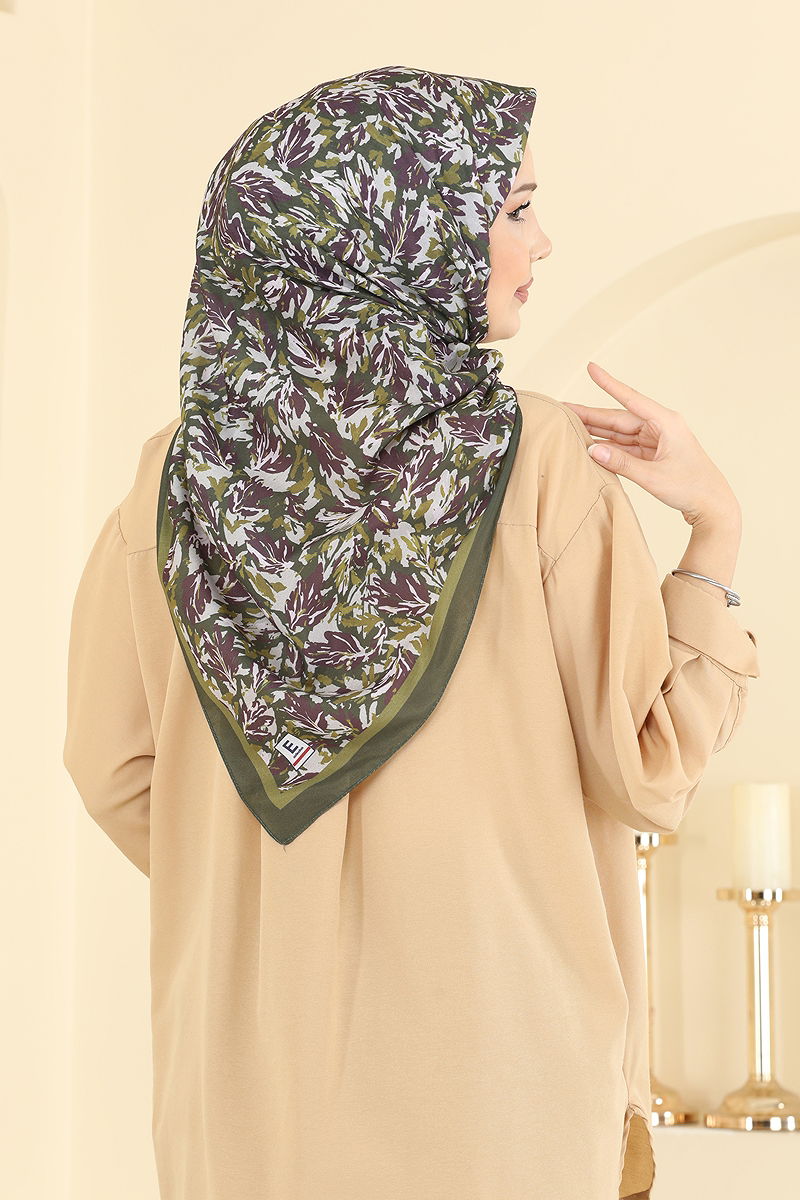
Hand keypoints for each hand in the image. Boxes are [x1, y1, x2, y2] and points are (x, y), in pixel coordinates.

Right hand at [562, 362, 740, 527]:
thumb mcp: (653, 477)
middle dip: (591, 415)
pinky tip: (589, 446)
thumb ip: (621, 463)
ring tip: (570, 427)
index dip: (608, 383)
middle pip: (619, 418)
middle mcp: (659, 427)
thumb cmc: (690, 488)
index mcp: (666, 422)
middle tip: (563, 410)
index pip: (630, 399)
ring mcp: (655, 440)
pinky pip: (624, 447)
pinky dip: (608, 448)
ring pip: (619, 433)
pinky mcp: (652, 454)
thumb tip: (591, 450)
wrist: (712, 505)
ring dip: (596, 432)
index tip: (592, 368)